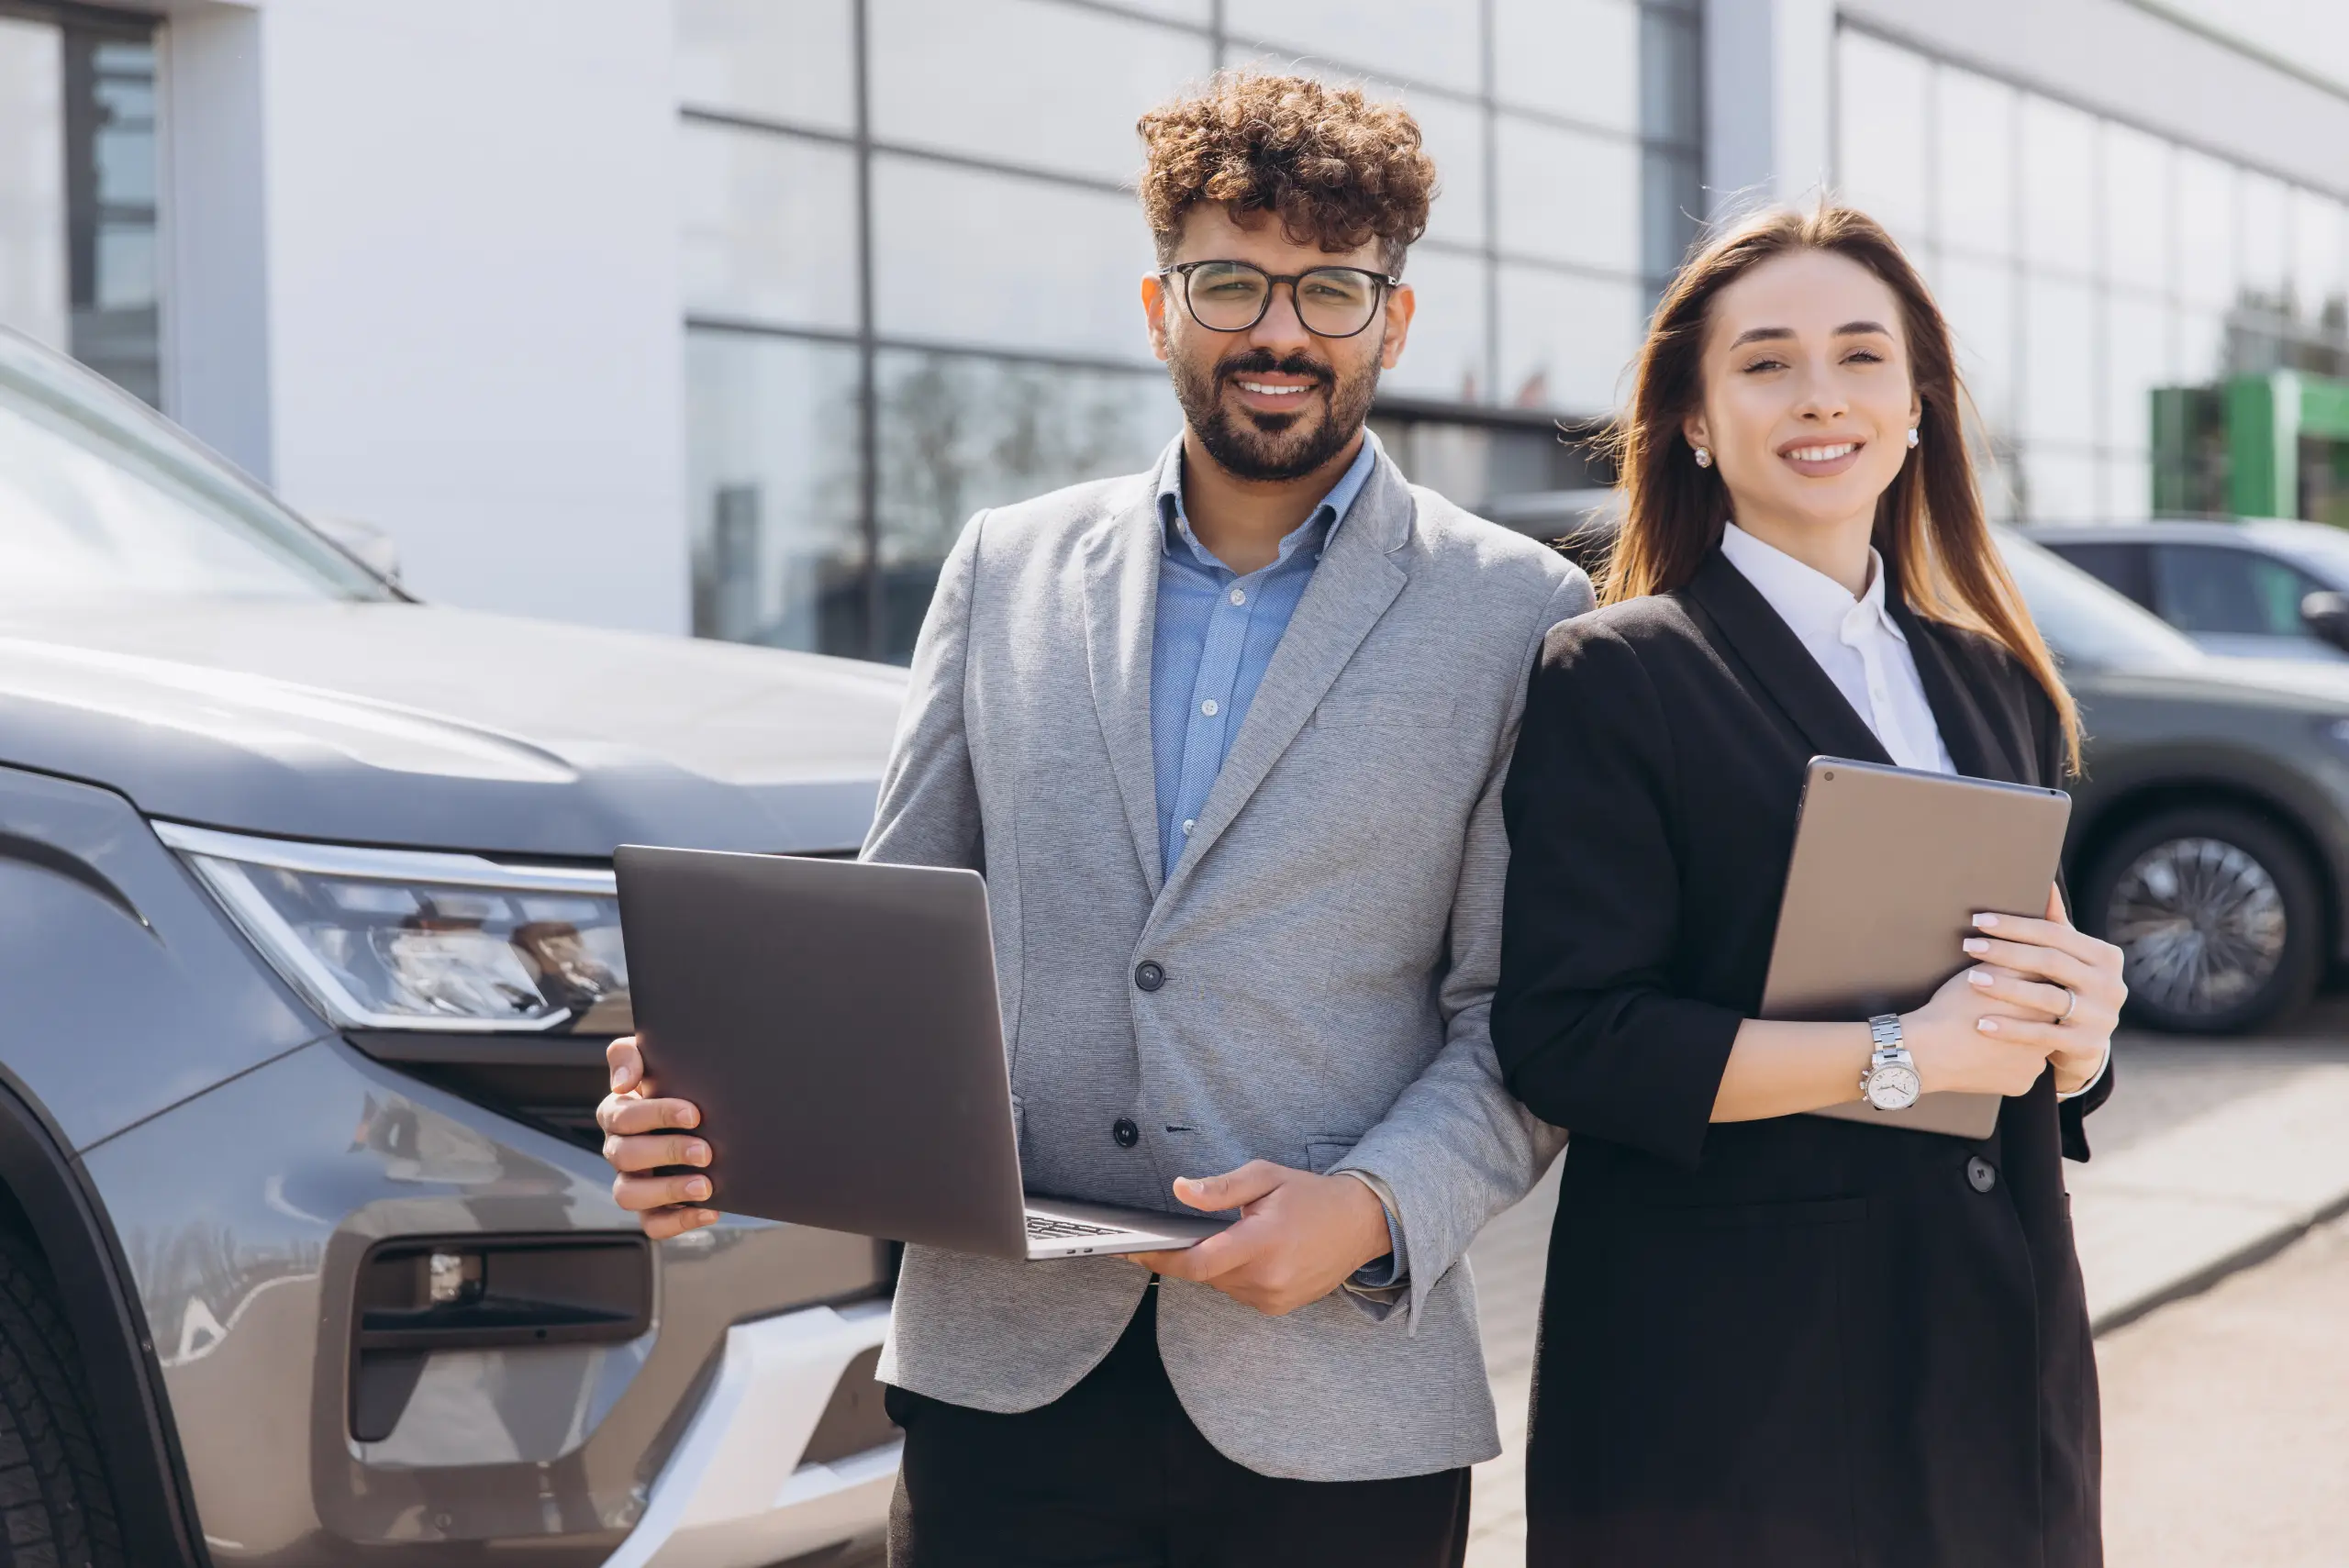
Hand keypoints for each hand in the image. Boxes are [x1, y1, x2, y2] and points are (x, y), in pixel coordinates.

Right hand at [596, 1036, 718, 1238]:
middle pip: (625, 1156)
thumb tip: (623, 1083)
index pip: (621, 1116)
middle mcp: (619, 1150)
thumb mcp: (656, 1060)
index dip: (655, 1115)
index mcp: (618, 1114)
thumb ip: (629, 1055)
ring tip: (705, 1185)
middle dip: (667, 1151)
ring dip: (668, 1190)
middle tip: (705, 1150)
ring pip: (629, 1195)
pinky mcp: (652, 1209)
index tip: (694, 1114)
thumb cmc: (679, 1084)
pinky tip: (710, 1210)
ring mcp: (633, 1182)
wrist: (709, 1116)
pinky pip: (653, 1225)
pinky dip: (679, 1222)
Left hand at [1127, 1161, 1392, 1316]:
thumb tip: (1180, 1190)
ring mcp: (1275, 1297)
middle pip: (1205, 1274)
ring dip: (1216, 1264)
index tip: (1132, 1249)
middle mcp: (1268, 1278)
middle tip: (1187, 1230)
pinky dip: (1235, 1275)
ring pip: (1221, 1284)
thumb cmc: (1311, 1196)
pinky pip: (1239, 1292)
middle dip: (1190, 1252)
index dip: (1160, 1258)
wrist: (1360, 1224)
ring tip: (1236, 1236)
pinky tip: (1252, 1253)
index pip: (1197, 1262)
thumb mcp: (1265, 1177)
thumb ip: (1220, 1188)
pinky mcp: (1279, 1307)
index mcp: (1262, 1243)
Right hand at [1900, 958, 2066, 1098]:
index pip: (2049, 995)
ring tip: (1989, 1036)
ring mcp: (2036, 1066)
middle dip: (2026, 1018)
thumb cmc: (1953, 1008)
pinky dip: (2007, 1065)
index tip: (2010, 994)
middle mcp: (2049, 1037)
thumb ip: (2020, 960)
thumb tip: (2038, 950)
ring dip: (2019, 1042)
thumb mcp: (1986, 972)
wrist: (1927, 1051)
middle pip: (2045, 1024)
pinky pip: (2019, 1073)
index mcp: (2043, 1007)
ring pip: (2033, 1050)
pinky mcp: (2022, 1086)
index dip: (2029, 992)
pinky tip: (1986, 1056)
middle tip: (1999, 1014)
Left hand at [1956, 886, 2124, 1094]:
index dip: (2016, 926)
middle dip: (2006, 952)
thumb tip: (2045, 882)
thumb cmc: (2068, 986)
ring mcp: (2102, 1018)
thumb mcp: (2069, 957)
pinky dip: (2010, 1029)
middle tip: (1969, 945)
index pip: (2055, 934)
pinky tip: (1980, 1023)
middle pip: (2050, 962)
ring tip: (1970, 979)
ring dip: (2005, 987)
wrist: (2086, 1041)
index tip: (1979, 921)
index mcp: (2105, 956)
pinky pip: (2041, 1035)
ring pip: (2046, 998)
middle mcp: (2111, 986)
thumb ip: (2057, 924)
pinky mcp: (2086, 1045)